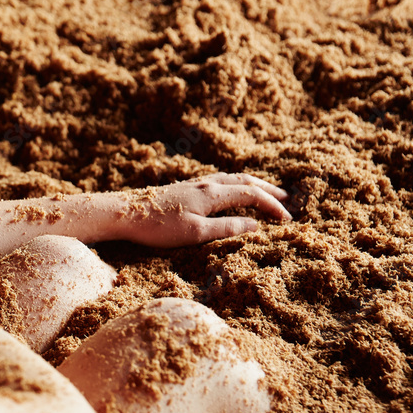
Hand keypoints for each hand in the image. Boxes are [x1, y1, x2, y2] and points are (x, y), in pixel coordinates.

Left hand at [114, 173, 291, 247]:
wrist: (125, 213)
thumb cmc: (158, 227)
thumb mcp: (195, 233)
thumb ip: (226, 228)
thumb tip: (254, 226)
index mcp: (213, 193)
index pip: (252, 195)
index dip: (272, 206)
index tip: (287, 219)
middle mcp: (207, 183)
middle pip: (245, 181)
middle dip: (268, 190)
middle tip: (286, 199)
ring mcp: (195, 184)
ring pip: (232, 179)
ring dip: (252, 185)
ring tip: (265, 193)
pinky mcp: (185, 188)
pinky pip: (220, 181)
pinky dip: (236, 185)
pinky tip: (231, 193)